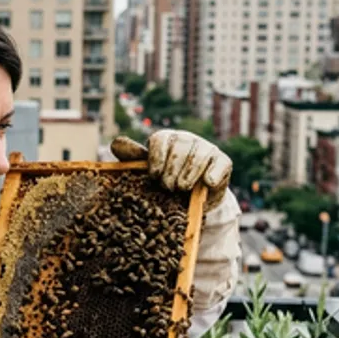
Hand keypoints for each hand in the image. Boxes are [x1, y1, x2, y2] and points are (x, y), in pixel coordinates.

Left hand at [111, 131, 231, 209]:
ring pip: (198, 156)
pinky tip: (207, 183)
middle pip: (180, 148)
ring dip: (188, 175)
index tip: (154, 176)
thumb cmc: (166, 181)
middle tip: (168, 187)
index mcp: (167, 139)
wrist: (193, 199)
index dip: (156, 158)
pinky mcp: (223, 161)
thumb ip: (133, 158)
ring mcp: (207, 149)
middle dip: (172, 170)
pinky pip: (219, 164)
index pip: (161, 139)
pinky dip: (212, 174)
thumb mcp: (148, 171)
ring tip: (182, 188)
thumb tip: (115, 143)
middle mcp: (188, 139)